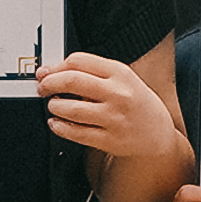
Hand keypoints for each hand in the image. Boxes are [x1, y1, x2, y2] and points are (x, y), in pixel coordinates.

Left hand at [39, 50, 178, 166]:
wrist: (157, 134)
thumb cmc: (136, 103)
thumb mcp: (122, 78)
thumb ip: (93, 72)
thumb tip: (54, 71)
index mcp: (120, 73)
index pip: (78, 61)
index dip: (56, 66)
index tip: (47, 72)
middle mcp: (118, 94)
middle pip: (71, 81)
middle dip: (49, 84)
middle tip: (43, 88)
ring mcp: (113, 118)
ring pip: (70, 109)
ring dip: (54, 106)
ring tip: (54, 105)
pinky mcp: (109, 140)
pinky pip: (75, 133)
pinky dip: (59, 127)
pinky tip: (57, 123)